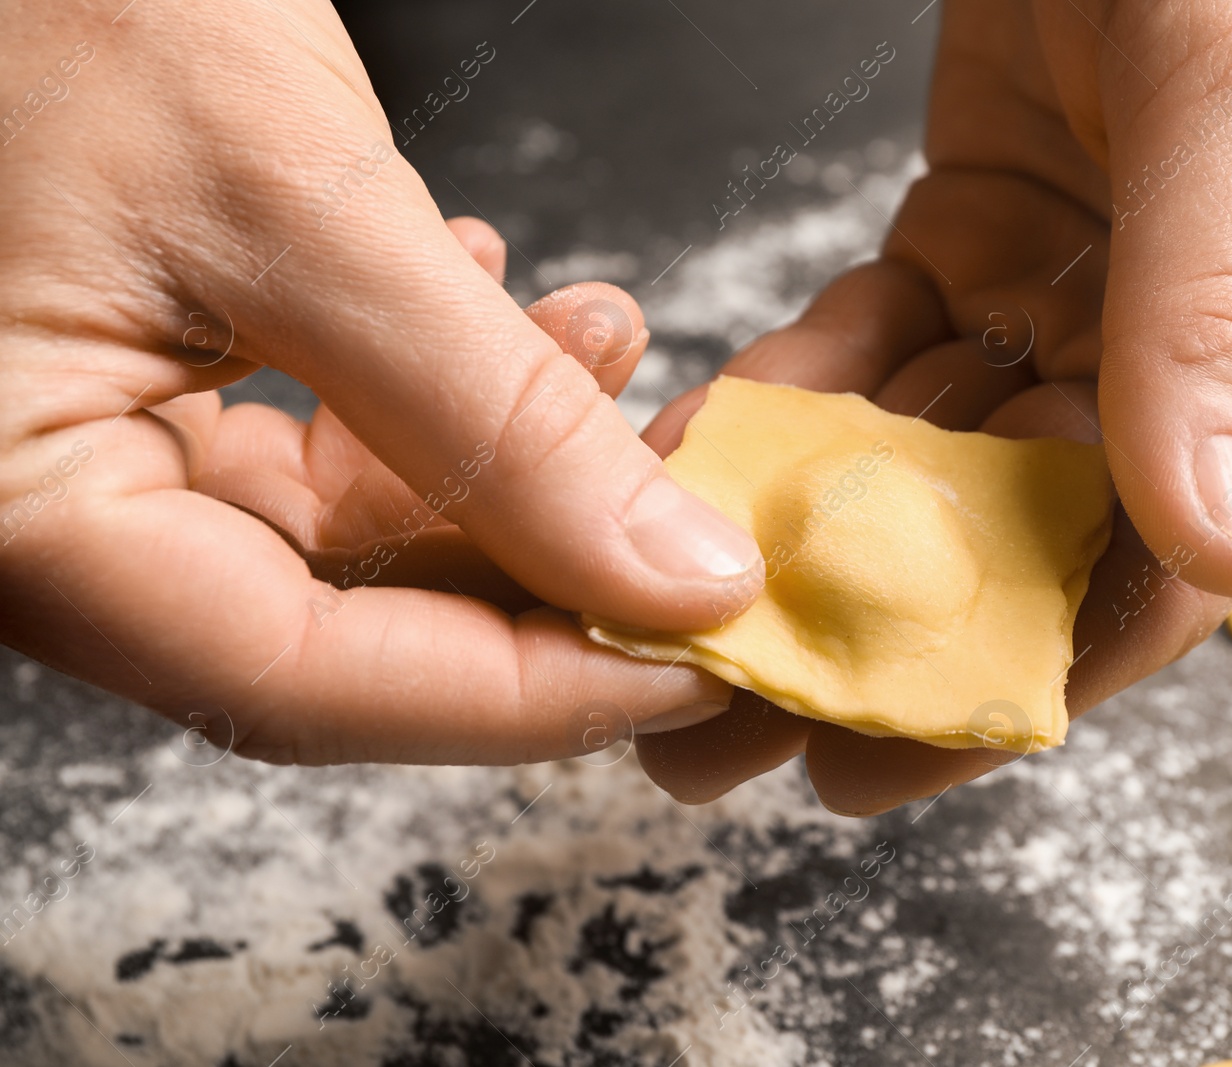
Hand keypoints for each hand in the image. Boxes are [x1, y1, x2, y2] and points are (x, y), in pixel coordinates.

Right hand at [0, 1, 765, 762]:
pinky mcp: (144, 395)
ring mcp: (95, 460)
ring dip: (511, 460)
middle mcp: (49, 521)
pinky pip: (321, 447)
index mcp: (22, 518)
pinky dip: (435, 397)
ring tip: (615, 351)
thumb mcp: (293, 203)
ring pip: (354, 537)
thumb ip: (493, 416)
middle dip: (546, 569)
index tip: (697, 661)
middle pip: (348, 629)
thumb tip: (672, 576)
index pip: (309, 682)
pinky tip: (502, 305)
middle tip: (690, 517)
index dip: (531, 694)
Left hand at [638, 0, 1231, 813]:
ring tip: (678, 631)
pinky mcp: (974, 240)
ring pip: (930, 459)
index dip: (1014, 676)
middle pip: (1023, 540)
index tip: (872, 757)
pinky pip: (876, 349)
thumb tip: (1218, 551)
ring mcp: (1072, 301)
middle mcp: (1185, 352)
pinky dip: (797, 401)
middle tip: (722, 728)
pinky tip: (704, 458)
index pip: (1158, 565)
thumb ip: (1218, 302)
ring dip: (809, 541)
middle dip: (873, 637)